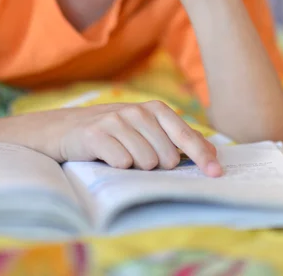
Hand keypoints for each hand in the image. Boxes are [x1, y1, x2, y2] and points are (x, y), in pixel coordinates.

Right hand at [49, 101, 220, 176]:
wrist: (66, 130)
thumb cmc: (113, 133)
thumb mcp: (145, 129)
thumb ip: (176, 138)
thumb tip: (212, 152)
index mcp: (155, 109)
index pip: (185, 135)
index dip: (202, 156)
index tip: (216, 174)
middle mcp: (137, 111)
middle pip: (167, 156)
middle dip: (157, 166)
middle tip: (138, 158)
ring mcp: (117, 120)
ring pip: (146, 162)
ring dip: (135, 167)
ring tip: (120, 156)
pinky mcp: (97, 133)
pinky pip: (122, 163)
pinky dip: (117, 166)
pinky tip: (107, 157)